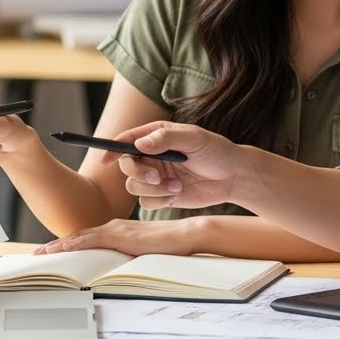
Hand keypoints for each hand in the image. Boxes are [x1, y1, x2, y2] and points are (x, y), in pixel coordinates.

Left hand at [34, 217, 199, 256]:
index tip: (52, 251)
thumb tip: (116, 268)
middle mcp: (115, 226)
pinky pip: (93, 240)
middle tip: (38, 254)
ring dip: (61, 245)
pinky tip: (63, 249)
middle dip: (58, 245)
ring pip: (81, 237)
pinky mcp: (122, 236)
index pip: (88, 237)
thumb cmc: (172, 244)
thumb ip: (128, 255)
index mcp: (119, 229)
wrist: (188, 234)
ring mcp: (118, 229)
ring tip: (43, 253)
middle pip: (80, 236)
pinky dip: (75, 244)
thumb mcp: (144, 250)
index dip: (69, 243)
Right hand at [102, 122, 246, 209]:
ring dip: (153, 189)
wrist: (233, 177)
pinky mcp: (163, 195)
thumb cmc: (216, 151)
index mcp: (156, 136)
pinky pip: (146, 202)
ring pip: (134, 186)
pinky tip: (177, 193)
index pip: (126, 141)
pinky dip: (159, 200)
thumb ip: (166, 139)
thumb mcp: (194, 139)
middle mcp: (152, 157)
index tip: (106, 159)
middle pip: (126, 166)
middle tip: (156, 176)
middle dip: (138, 173)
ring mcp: (156, 177)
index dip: (112, 149)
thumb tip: (139, 144)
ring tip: (176, 185)